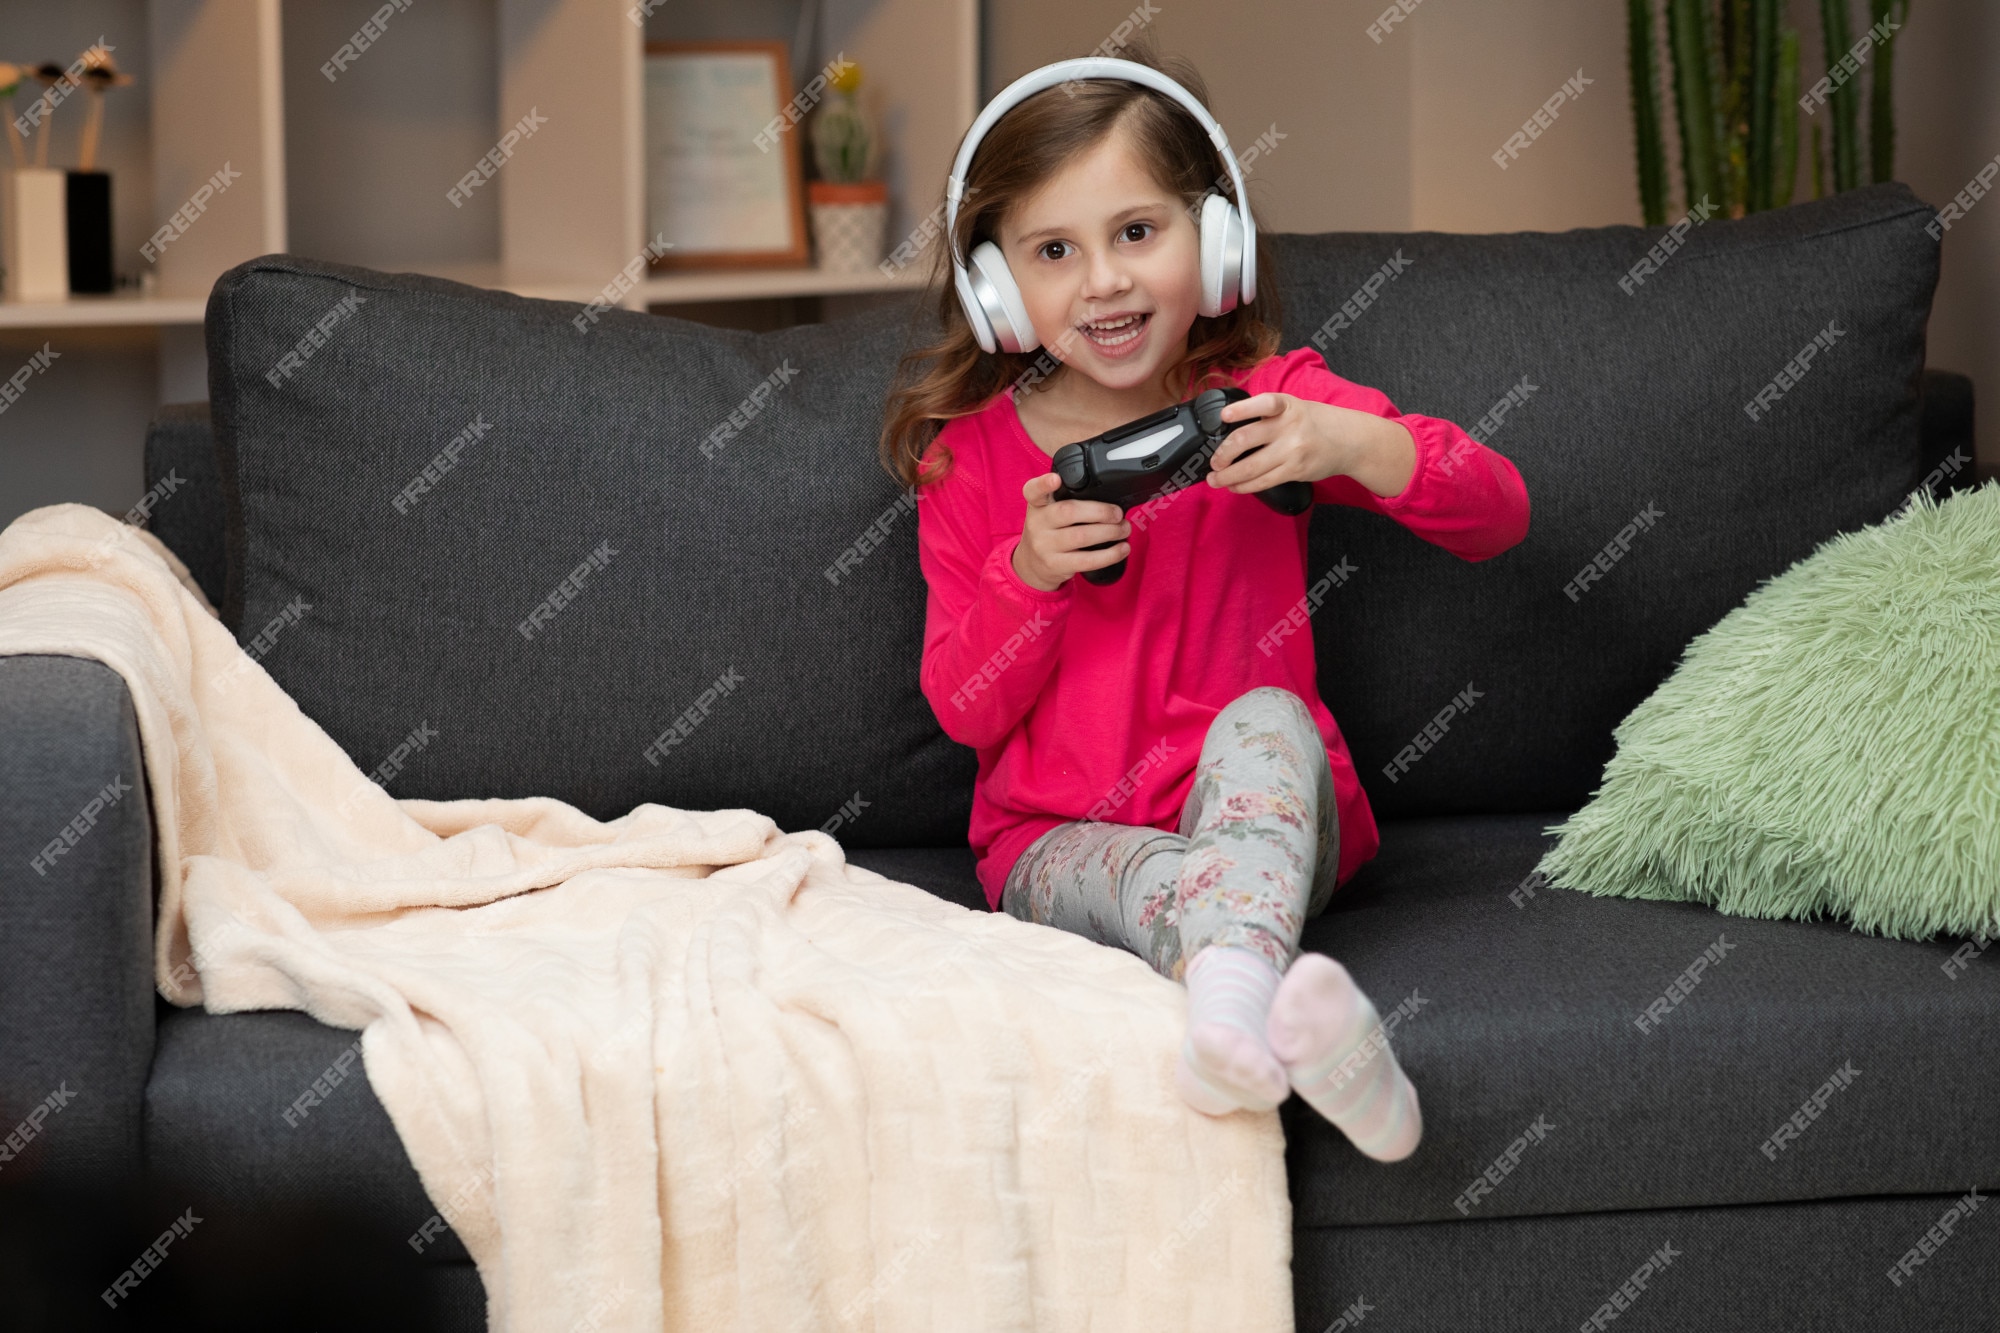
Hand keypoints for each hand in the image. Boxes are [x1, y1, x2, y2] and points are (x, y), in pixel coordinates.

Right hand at [1013, 472, 1128, 590]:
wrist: (1032, 565)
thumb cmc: (1049, 532)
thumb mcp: (1048, 511)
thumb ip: (1067, 500)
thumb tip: (1110, 500)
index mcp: (1037, 505)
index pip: (1033, 491)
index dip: (1044, 484)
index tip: (1056, 479)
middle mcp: (1036, 523)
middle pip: (1068, 512)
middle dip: (1100, 511)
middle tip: (1118, 514)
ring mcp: (1044, 546)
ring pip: (1081, 536)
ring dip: (1110, 532)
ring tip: (1124, 529)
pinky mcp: (1056, 565)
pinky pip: (1087, 560)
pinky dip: (1110, 555)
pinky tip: (1122, 549)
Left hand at [1204, 392, 1417, 499]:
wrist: (1349, 441)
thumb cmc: (1314, 422)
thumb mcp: (1293, 407)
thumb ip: (1266, 415)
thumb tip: (1230, 430)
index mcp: (1286, 405)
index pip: (1264, 403)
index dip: (1242, 409)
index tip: (1224, 416)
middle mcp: (1289, 426)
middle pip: (1247, 439)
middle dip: (1223, 454)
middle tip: (1213, 462)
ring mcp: (1292, 450)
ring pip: (1251, 467)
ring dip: (1227, 476)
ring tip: (1215, 479)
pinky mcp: (1295, 470)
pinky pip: (1263, 481)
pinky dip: (1244, 486)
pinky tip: (1235, 486)